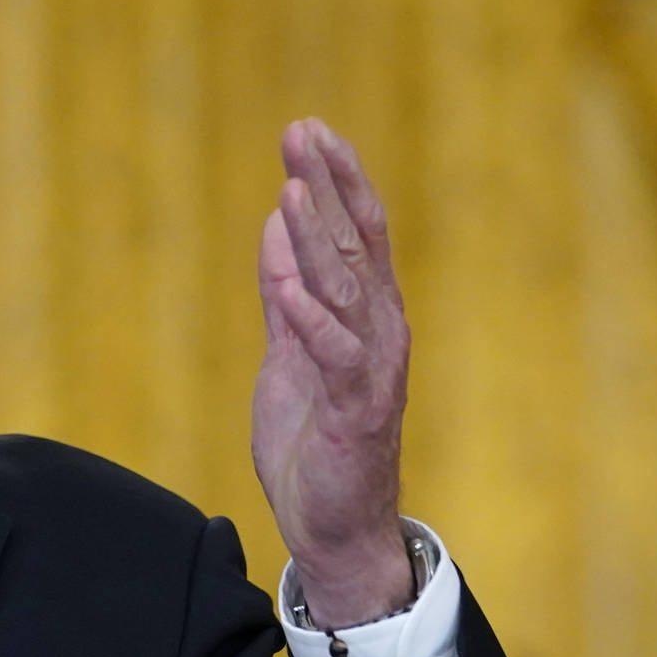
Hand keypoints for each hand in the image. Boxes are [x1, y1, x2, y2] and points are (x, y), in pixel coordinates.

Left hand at [251, 119, 412, 627]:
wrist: (331, 526)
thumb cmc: (314, 440)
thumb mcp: (286, 351)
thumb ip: (284, 291)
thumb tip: (279, 222)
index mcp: (364, 314)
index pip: (356, 232)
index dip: (334, 179)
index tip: (308, 129)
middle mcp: (378, 331)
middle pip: (357, 244)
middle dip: (329, 185)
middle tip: (303, 131)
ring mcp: (371, 369)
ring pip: (346, 288)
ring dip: (319, 237)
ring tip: (293, 187)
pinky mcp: (357, 410)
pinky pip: (333, 354)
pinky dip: (310, 317)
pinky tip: (287, 282)